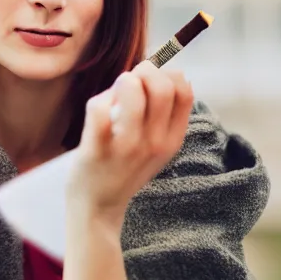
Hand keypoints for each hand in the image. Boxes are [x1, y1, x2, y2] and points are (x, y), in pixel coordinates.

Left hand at [67, 62, 193, 229]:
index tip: (153, 80)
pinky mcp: (96, 150)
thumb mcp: (153, 147)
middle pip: (162, 87)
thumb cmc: (121, 170)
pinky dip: (99, 100)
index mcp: (171, 140)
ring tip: (114, 92)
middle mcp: (153, 144)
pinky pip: (99, 109)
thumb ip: (160, 114)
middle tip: (129, 80)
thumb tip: (155, 69)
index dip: (169, 75)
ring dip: (122, 82)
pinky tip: (98, 110)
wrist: (96, 210)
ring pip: (132, 92)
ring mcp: (125, 148)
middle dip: (146, 72)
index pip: (184, 92)